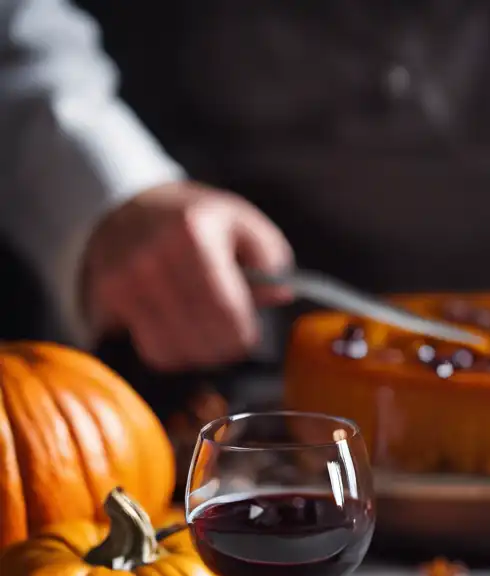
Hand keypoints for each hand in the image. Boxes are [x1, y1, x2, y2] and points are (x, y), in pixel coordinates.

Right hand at [82, 181, 293, 370]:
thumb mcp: (242, 221)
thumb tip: (280, 293)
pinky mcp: (108, 298)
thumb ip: (270, 256)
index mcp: (192, 234)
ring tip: (205, 335)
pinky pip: (150, 350)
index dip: (243, 335)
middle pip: (201, 338)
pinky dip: (170, 350)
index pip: (226, 310)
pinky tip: (177, 329)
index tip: (248, 336)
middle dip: (224, 348)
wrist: (128, 205)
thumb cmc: (196, 220)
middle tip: (230, 340)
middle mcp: (153, 258)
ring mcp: (125, 280)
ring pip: (174, 352)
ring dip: (198, 354)